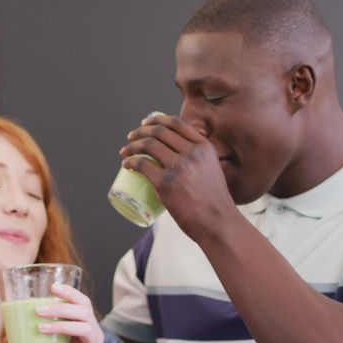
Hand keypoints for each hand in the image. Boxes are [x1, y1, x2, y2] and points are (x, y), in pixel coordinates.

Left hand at [38, 283, 105, 342]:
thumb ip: (49, 332)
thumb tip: (18, 321)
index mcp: (88, 324)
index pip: (84, 302)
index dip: (70, 292)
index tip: (53, 287)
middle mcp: (95, 333)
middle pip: (84, 312)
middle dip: (60, 309)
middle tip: (38, 310)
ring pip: (85, 329)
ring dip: (61, 326)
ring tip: (41, 328)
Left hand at [120, 113, 236, 239]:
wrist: (217, 222)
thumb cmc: (214, 201)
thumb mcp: (212, 169)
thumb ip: (200, 159)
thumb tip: (179, 154)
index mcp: (204, 147)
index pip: (176, 122)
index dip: (157, 119)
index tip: (145, 123)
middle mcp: (192, 153)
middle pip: (159, 132)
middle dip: (140, 131)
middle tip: (131, 137)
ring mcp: (178, 167)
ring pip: (148, 145)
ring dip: (132, 146)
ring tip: (125, 151)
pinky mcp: (165, 183)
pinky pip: (141, 165)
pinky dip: (130, 162)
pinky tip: (126, 164)